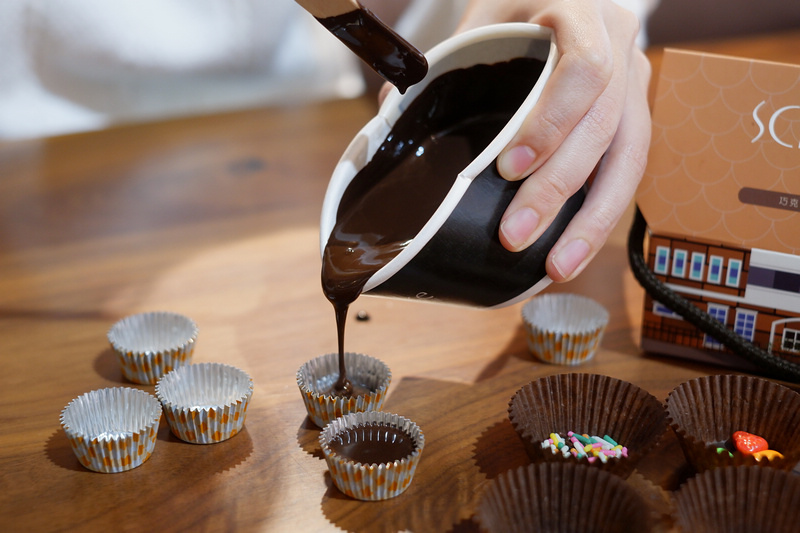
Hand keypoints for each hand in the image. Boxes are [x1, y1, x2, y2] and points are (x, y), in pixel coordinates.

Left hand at [458, 0, 650, 281]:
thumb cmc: (518, 12)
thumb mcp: (481, 22)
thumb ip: (442, 64)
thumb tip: (388, 113)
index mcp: (583, 14)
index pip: (585, 70)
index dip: (551, 123)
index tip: (509, 168)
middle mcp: (622, 50)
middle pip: (604, 128)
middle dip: (557, 190)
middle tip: (514, 236)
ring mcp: (635, 86)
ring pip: (629, 161)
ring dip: (590, 222)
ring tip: (557, 267)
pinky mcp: (635, 120)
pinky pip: (627, 175)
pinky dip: (599, 217)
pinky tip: (573, 251)